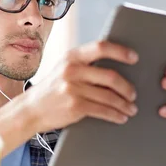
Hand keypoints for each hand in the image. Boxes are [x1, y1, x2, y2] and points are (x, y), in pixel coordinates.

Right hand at [22, 40, 138, 132]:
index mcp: (72, 57)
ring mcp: (73, 88)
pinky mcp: (75, 106)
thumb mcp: (65, 69)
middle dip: (127, 87)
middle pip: (110, 76)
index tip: (135, 58)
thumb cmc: (53, 89)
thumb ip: (85, 65)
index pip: (101, 47)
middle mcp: (72, 70)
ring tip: (131, 108)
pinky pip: (103, 110)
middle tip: (133, 94)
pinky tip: (121, 117)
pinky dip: (116, 115)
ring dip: (124, 104)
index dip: (120, 52)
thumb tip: (116, 67)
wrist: (31, 109)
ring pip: (109, 96)